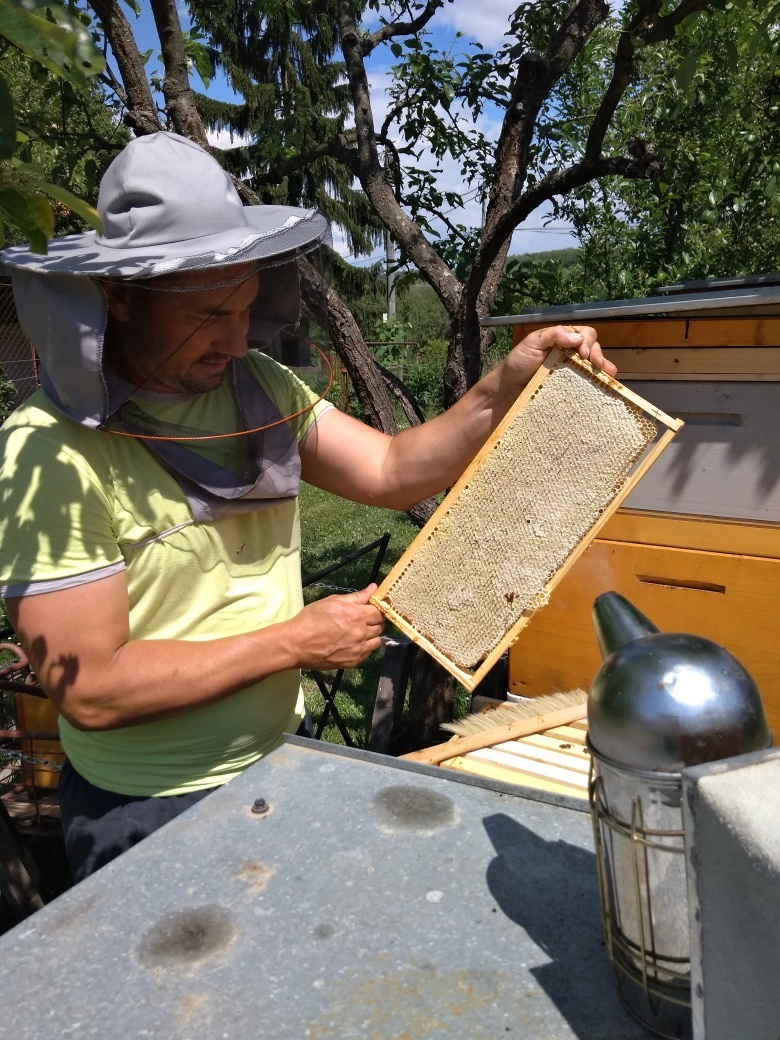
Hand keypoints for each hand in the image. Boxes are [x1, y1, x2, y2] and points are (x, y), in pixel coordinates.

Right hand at [288, 584, 383, 670]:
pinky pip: (367, 653)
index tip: (369, 609)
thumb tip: (374, 588)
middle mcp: (361, 633)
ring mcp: (358, 649)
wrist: (296, 644)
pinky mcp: (353, 662)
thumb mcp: (332, 602)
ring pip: (376, 641)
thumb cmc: (311, 619)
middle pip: (379, 626)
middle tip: (360, 620)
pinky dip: (364, 647)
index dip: (375, 609)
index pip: (379, 612)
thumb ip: (356, 596)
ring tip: (357, 633)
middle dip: (373, 621)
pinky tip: (352, 643)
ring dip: (371, 635)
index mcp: (356, 615)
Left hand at [501, 324, 616, 397]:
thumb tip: (578, 337)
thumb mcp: (532, 343)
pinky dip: (599, 382)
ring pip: (594, 366)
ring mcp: (572, 372)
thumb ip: (553, 335)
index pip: (584, 334)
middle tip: (596, 364)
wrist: (507, 389)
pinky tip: (605, 385)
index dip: (588, 341)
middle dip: (598, 354)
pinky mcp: (571, 388)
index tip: (583, 354)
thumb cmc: (518, 363)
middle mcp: (570, 354)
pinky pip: (587, 383)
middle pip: (593, 349)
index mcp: (562, 340)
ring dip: (604, 368)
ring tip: (607, 375)